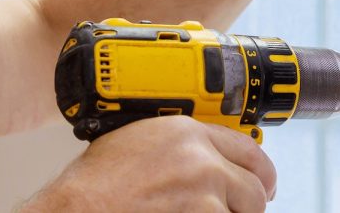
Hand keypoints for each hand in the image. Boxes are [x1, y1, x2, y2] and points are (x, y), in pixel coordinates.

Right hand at [24, 116, 275, 211]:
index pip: (248, 150)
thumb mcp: (136, 142)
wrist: (78, 210)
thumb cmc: (94, 185)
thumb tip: (202, 158)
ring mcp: (204, 195)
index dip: (258, 172)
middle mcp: (202, 160)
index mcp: (187, 134)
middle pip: (253, 188)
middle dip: (247, 205)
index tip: (261, 183)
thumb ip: (176, 147)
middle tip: (234, 212)